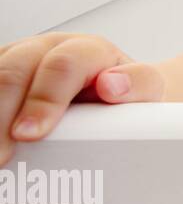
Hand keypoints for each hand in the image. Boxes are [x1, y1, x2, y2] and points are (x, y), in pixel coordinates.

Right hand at [0, 33, 165, 165]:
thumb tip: (112, 85)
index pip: (61, 66)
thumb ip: (139, 84)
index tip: (29, 135)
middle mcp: (48, 48)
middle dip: (3, 116)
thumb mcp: (147, 88)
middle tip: (1, 155)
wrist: (120, 90)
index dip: (43, 100)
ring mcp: (20, 58)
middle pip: (15, 72)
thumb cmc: (128, 94)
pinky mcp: (2, 74)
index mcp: (86, 49)